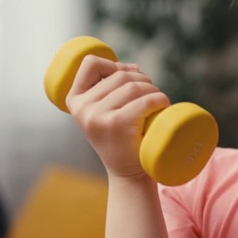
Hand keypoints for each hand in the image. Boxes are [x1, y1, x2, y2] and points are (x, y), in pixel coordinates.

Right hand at [66, 55, 169, 180]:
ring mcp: (98, 116)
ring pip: (134, 86)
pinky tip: (163, 107)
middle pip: (119, 75)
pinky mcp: (117, 124)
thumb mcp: (105, 111)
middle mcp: (82, 108)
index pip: (90, 63)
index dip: (113, 64)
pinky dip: (160, 100)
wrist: (127, 174)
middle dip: (141, 80)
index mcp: (74, 101)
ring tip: (157, 103)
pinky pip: (145, 101)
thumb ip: (110, 87)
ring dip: (153, 90)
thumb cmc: (121, 138)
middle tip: (151, 95)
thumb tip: (133, 66)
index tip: (128, 76)